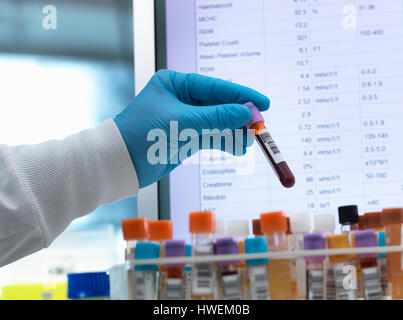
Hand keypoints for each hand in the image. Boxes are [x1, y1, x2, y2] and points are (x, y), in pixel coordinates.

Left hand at [114, 70, 269, 187]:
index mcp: (176, 83)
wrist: (120, 163)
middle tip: (259, 126)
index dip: (241, 95)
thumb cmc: (142, 134)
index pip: (216, 87)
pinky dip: (224, 141)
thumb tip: (246, 113)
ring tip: (249, 141)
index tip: (263, 103)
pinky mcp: (186, 137)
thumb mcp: (181, 122)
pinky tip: (237, 147)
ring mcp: (185, 118)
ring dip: (234, 131)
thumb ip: (216, 117)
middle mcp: (181, 98)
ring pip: (218, 122)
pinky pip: (211, 136)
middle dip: (239, 116)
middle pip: (219, 105)